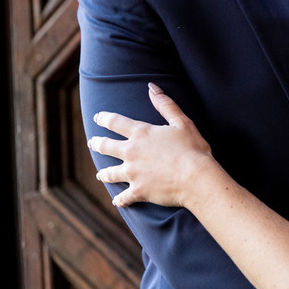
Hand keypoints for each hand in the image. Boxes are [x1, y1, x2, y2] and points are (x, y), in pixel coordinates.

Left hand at [89, 83, 218, 208]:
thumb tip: (152, 87)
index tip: (98, 117)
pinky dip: (119, 200)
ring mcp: (132, 173)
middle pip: (106, 146)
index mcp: (141, 133)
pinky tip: (117, 201)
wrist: (196, 178)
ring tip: (100, 175)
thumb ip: (165, 104)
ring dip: (104, 174)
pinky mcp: (138, 191)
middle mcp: (131, 152)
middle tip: (92, 143)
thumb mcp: (182, 122)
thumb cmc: (193, 149)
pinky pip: (122, 198)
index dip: (104, 118)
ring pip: (109, 173)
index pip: (115, 122)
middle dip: (97, 143)